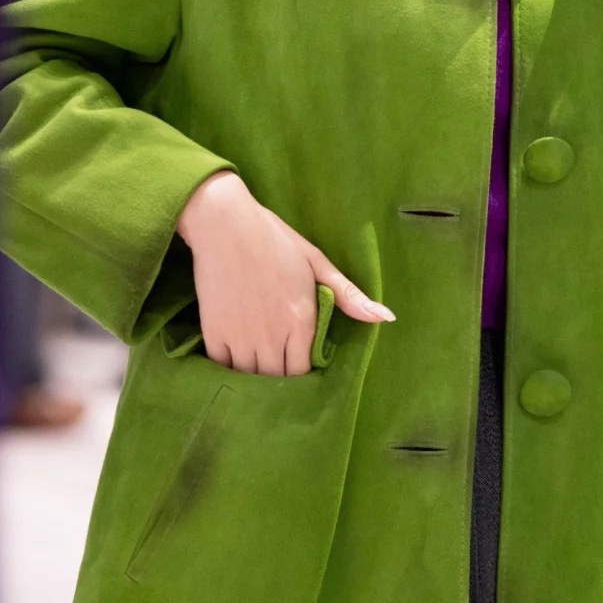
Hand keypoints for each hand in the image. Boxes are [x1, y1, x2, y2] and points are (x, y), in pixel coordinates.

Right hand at [175, 171, 393, 374]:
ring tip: (256, 365)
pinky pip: (222, 366)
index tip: (297, 365)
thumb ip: (348, 296)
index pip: (304, 371)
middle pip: (278, 379)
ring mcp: (242, 336)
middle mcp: (273, 336)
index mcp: (301, 320)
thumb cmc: (274, 239)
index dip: (301, 373)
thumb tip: (387, 318)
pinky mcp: (215, 332)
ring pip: (251, 377)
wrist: (224, 223)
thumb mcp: (316, 262)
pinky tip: (234, 357)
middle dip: (279, 379)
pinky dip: (228, 367)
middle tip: (277, 366)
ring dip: (254, 375)